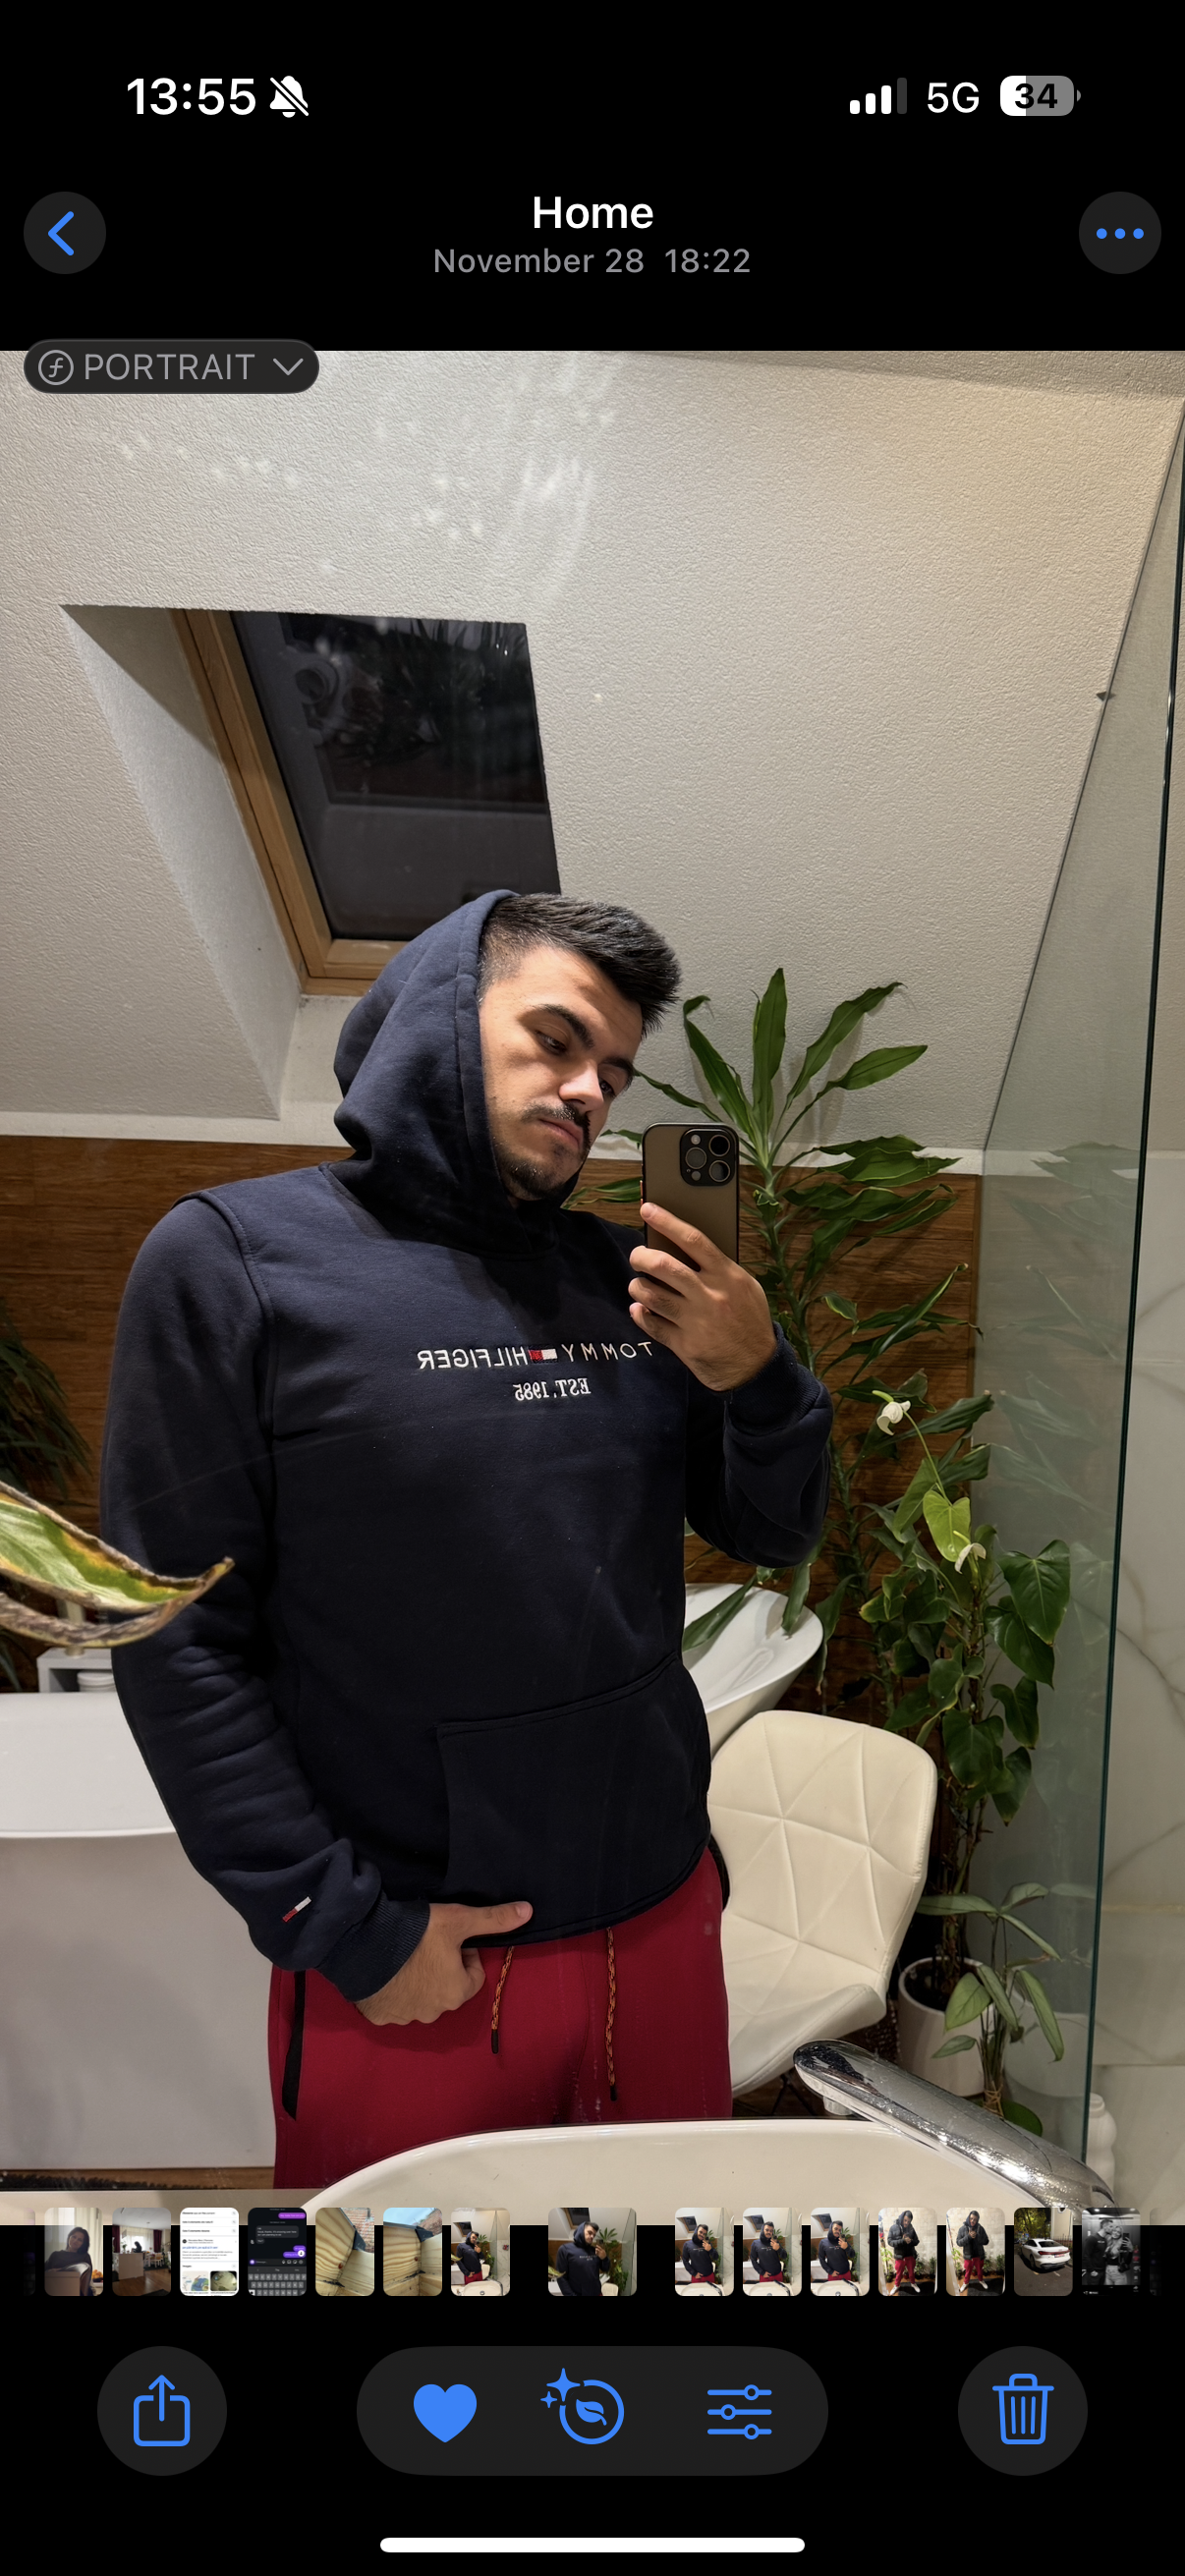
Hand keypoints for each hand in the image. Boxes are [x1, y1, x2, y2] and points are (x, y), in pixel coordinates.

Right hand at [356, 1899, 531, 2025]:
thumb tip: (529, 1911)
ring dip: (417, 1980)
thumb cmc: (417, 1934)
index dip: (465, 1954)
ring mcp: (404, 2017)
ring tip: (403, 1954)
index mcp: (457, 1993)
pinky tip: (385, 1970)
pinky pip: (393, 2004)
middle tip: (425, 1944)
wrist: (364, 1945)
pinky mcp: (380, 2016)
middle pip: (447, 1988)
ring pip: (420, 1997)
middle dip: (441, 1969)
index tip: (448, 1938)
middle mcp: (434, 2012)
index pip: (474, 1975)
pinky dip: (393, 1990)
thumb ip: (494, 1919)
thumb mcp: (459, 1920)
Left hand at [630, 1203, 776, 1391]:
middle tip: (636, 1256)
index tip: (648, 1209)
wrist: (756, 1367)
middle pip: (664, 1266)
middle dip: (641, 1257)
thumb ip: (719, 1268)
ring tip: (638, 1285)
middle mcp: (709, 1295)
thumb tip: (684, 1248)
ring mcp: (696, 1321)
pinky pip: (652, 1324)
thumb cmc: (750, 1321)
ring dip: (637, 1287)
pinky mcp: (684, 1344)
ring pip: (651, 1295)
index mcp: (727, 1276)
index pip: (693, 1240)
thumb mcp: (746, 1287)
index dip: (667, 1221)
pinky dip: (640, 1314)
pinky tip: (640, 1309)